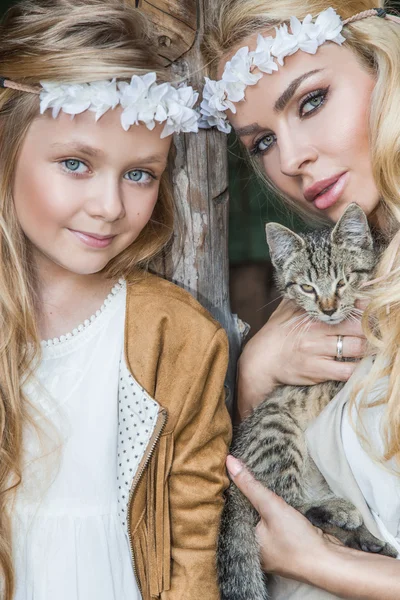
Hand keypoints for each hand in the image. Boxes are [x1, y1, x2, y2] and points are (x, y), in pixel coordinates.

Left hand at [227, 456, 399, 599]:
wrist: (329, 562)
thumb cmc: (297, 541)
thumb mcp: (270, 507)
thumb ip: (250, 485)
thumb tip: (229, 462)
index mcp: (245, 543)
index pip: (232, 512)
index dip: (230, 491)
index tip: (227, 470)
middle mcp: (255, 547)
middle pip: (247, 514)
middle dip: (247, 496)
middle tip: (241, 468)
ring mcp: (272, 547)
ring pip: (262, 517)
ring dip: (262, 502)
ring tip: (255, 477)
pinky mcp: (287, 543)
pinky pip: (275, 522)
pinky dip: (275, 510)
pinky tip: (275, 496)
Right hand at [237, 299, 365, 417]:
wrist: (260, 361)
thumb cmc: (276, 333)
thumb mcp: (288, 309)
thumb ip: (307, 297)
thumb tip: (324, 287)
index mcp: (311, 313)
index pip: (346, 305)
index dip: (365, 307)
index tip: (374, 309)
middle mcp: (316, 330)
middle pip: (357, 326)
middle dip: (371, 329)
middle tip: (380, 331)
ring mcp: (317, 351)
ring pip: (356, 348)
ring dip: (369, 349)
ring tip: (374, 347)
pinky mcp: (317, 371)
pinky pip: (347, 371)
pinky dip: (359, 369)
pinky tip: (363, 366)